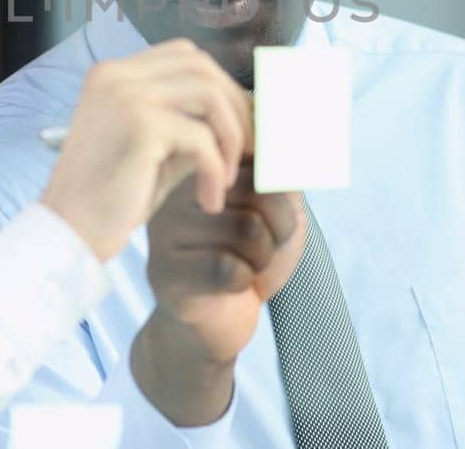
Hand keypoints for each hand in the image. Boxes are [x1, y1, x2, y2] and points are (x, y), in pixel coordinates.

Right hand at [40, 38, 249, 259]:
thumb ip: (188, 122)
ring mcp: (126, 96)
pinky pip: (202, 139)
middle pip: (202, 67)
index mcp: (113, 74)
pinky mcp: (140, 125)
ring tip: (228, 177)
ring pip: (209, 95)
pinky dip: (216, 170)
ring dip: (232, 137)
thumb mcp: (154, 149)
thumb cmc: (110, 198)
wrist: (69, 233)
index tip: (241, 124)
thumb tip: (245, 114)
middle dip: (236, 107)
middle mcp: (116, 75)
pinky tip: (210, 200)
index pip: (185, 56)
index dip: (222, 86)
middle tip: (252, 150)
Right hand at [130, 161, 305, 425]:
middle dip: (278, 227)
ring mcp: (166, 231)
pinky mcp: (166, 272)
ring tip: (242, 263)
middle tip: (260, 246)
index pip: (259, 156)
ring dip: (261, 258)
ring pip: (248, 230)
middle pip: (258, 191)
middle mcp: (177, 190)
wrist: (216, 323)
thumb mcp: (275, 208)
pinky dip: (244, 282)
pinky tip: (228, 285)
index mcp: (202, 167)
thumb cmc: (247, 259)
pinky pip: (230, 269)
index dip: (279, 194)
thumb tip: (298, 141)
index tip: (269, 215)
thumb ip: (282, 173)